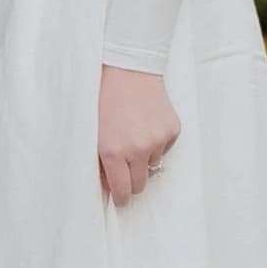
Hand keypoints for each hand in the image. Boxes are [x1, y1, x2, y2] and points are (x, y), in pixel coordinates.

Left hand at [97, 65, 179, 204]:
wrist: (128, 68)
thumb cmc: (104, 97)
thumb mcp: (94, 132)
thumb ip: (101, 161)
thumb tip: (108, 185)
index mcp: (114, 152)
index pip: (123, 191)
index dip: (121, 198)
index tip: (120, 199)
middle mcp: (138, 150)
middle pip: (141, 184)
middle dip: (132, 180)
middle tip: (126, 170)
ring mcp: (158, 140)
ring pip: (153, 164)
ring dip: (144, 157)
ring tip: (134, 134)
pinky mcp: (172, 130)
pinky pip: (165, 147)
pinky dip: (156, 141)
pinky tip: (146, 123)